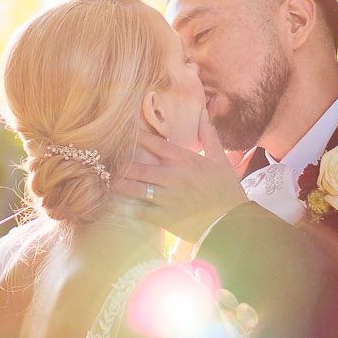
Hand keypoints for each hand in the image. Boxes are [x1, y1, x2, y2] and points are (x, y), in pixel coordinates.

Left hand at [114, 114, 249, 244]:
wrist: (232, 223)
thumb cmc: (227, 190)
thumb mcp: (221, 160)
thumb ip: (209, 137)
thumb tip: (203, 115)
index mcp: (185, 161)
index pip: (155, 144)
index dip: (137, 138)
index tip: (123, 133)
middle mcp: (173, 177)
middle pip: (138, 167)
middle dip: (121, 163)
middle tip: (105, 159)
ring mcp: (167, 198)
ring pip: (136, 188)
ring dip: (119, 184)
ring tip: (105, 179)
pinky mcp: (165, 217)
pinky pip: (140, 211)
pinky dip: (125, 207)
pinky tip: (112, 204)